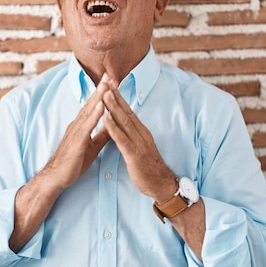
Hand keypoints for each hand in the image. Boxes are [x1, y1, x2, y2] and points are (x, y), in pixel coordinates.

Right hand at [41, 74, 111, 190]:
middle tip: (109, 73)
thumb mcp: (91, 147)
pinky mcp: (77, 141)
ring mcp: (76, 132)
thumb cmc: (71, 163)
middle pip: (91, 103)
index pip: (93, 106)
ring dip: (99, 96)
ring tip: (107, 83)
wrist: (55, 178)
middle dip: (101, 88)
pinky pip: (87, 126)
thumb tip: (112, 125)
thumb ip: (101, 135)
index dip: (102, 93)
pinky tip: (101, 105)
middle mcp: (78, 125)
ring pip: (89, 111)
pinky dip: (95, 114)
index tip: (111, 81)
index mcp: (81, 126)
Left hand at [102, 79, 175, 201]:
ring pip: (124, 122)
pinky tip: (105, 118)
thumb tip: (122, 125)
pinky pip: (122, 139)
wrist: (161, 185)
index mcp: (141, 132)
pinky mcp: (134, 154)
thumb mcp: (139, 148)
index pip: (128, 111)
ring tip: (104, 93)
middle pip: (126, 111)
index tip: (109, 84)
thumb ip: (131, 136)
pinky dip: (113, 127)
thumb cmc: (148, 168)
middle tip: (105, 81)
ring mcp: (138, 143)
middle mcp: (140, 134)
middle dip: (115, 95)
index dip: (118, 97)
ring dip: (113, 107)